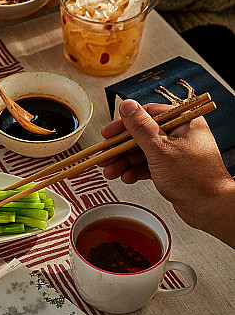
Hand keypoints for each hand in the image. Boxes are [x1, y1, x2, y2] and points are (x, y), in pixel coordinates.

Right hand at [100, 100, 234, 244]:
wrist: (210, 208)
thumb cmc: (193, 178)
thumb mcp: (160, 149)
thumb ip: (140, 127)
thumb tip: (127, 106)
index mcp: (183, 121)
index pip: (147, 115)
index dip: (124, 124)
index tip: (108, 134)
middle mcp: (180, 134)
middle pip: (142, 135)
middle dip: (121, 148)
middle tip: (105, 156)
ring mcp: (176, 153)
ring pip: (143, 152)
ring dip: (125, 162)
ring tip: (110, 172)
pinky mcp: (172, 170)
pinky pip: (149, 165)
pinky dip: (136, 171)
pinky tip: (126, 177)